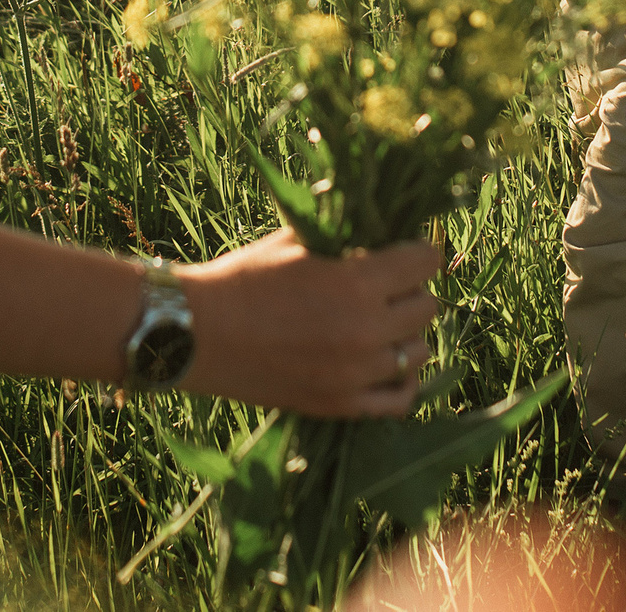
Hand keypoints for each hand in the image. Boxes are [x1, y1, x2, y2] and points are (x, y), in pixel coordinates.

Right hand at [178, 228, 441, 417]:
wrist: (198, 334)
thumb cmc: (243, 278)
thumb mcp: (295, 240)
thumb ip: (343, 232)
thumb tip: (381, 222)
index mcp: (356, 282)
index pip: (426, 262)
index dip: (417, 251)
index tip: (404, 251)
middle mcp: (366, 330)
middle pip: (427, 306)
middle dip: (411, 290)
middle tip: (386, 286)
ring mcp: (356, 373)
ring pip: (419, 351)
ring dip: (405, 333)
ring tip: (381, 323)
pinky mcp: (341, 404)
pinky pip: (400, 399)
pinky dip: (401, 380)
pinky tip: (386, 363)